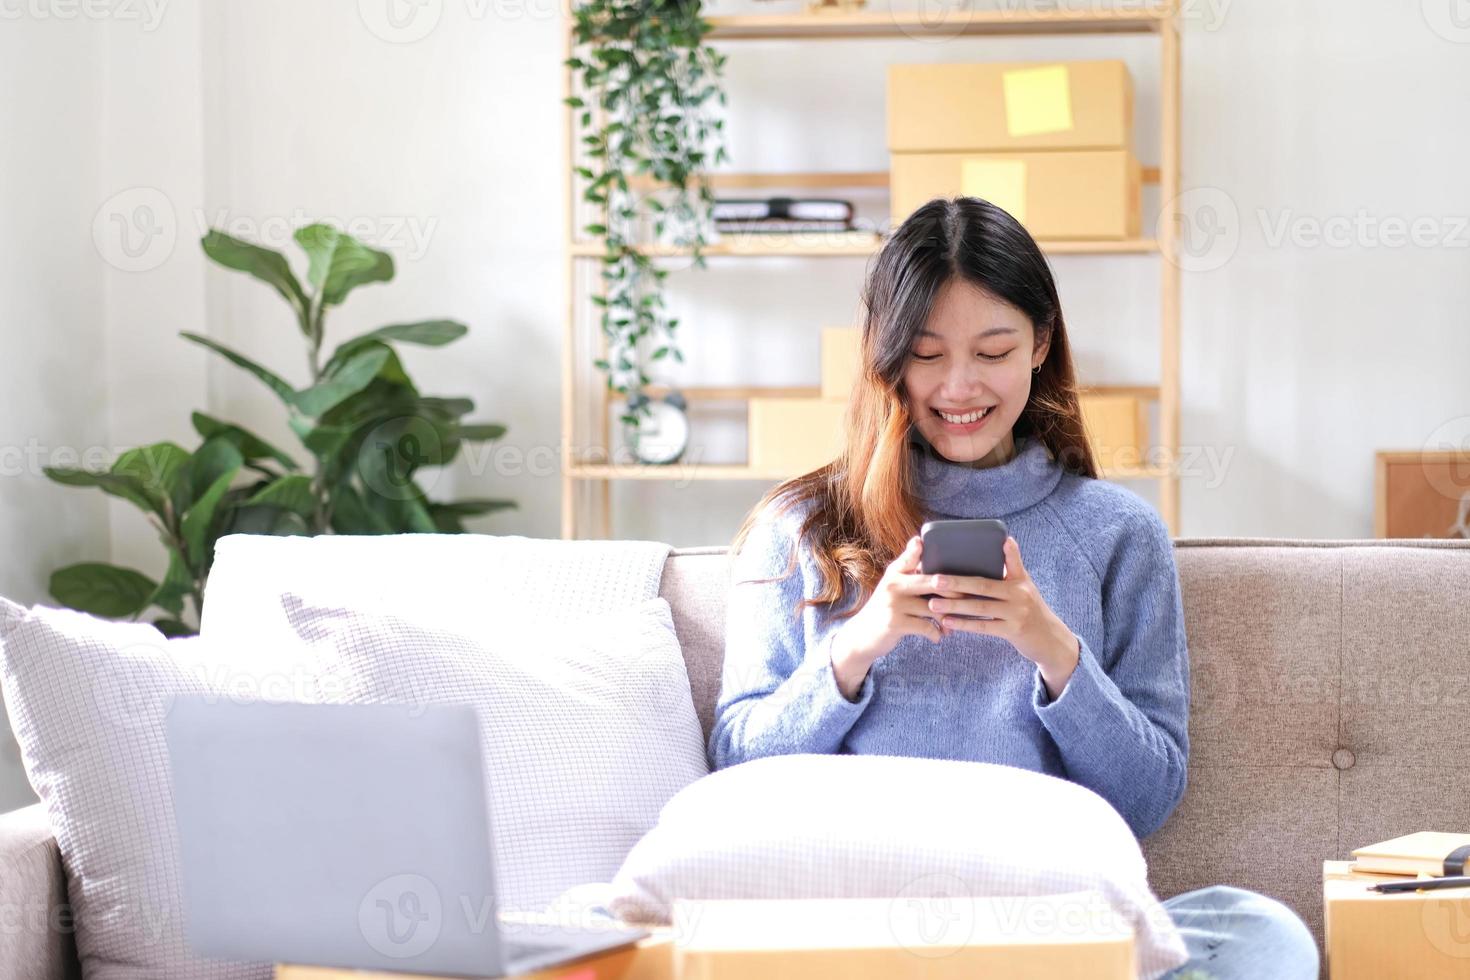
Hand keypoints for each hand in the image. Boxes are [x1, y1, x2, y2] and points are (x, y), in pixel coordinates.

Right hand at [829, 535, 949, 697]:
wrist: (862, 635)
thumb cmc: (885, 608)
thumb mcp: (892, 584)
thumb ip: (907, 565)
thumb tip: (919, 540)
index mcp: (895, 573)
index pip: (913, 556)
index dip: (926, 550)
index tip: (947, 555)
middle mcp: (894, 585)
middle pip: (933, 582)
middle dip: (956, 589)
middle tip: (973, 596)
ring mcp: (894, 604)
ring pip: (933, 607)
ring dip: (949, 617)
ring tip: (956, 622)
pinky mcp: (896, 624)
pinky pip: (926, 627)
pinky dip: (937, 633)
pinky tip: (940, 636)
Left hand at [924, 536, 1080, 697]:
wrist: (1049, 638)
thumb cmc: (1031, 608)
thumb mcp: (1025, 584)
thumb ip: (1013, 565)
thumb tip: (1005, 539)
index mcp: (1020, 580)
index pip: (1003, 565)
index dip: (994, 556)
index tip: (975, 548)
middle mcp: (1019, 595)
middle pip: (983, 587)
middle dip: (957, 583)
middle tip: (934, 580)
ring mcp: (1016, 614)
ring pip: (980, 608)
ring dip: (955, 605)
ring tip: (934, 603)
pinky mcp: (1012, 631)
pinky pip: (984, 626)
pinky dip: (964, 624)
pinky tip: (947, 622)